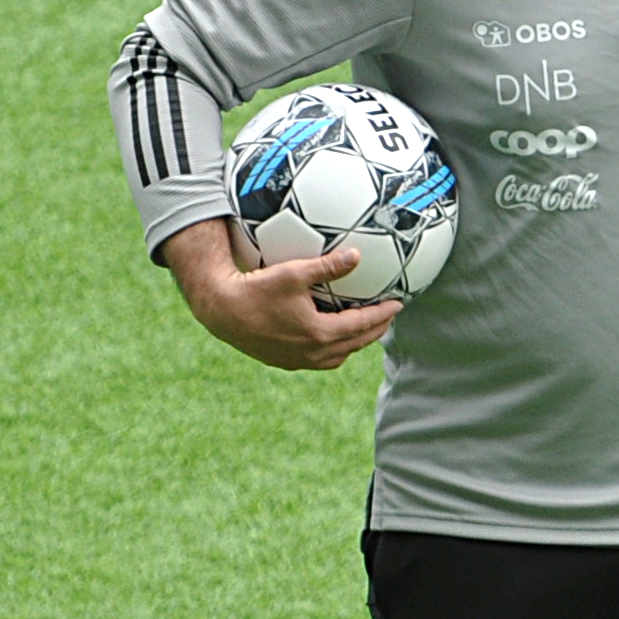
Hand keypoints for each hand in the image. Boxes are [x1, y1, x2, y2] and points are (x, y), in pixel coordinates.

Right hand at [163, 218, 397, 370]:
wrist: (220, 311)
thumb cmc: (255, 288)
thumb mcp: (293, 273)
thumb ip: (327, 266)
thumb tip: (357, 255)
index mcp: (321, 334)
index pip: (363, 325)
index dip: (383, 314)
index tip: (398, 303)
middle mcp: (313, 353)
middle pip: (356, 344)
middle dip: (375, 329)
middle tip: (388, 316)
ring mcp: (298, 361)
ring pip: (338, 356)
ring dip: (354, 342)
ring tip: (364, 328)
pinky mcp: (284, 362)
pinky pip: (319, 359)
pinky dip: (333, 349)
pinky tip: (331, 336)